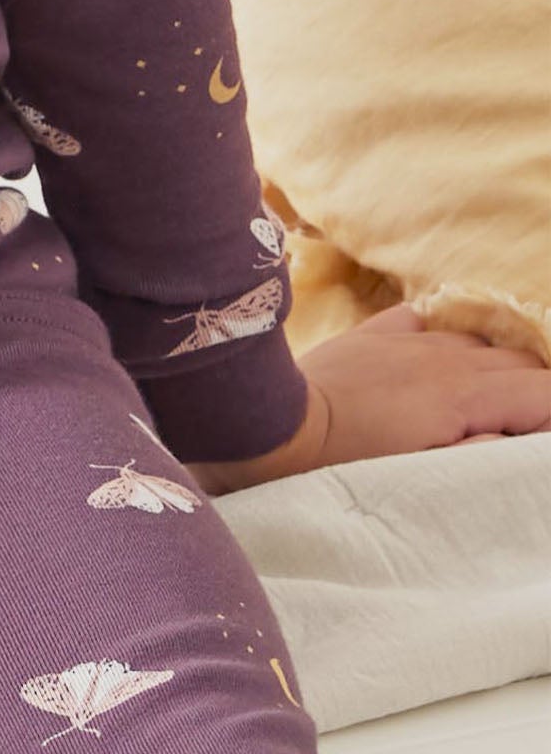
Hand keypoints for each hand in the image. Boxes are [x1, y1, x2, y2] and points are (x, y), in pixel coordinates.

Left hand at [188, 303, 550, 493]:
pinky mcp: (372, 334)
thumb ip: (485, 456)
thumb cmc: (350, 465)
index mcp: (466, 392)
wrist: (275, 425)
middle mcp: (444, 356)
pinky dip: (443, 342)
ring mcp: (407, 339)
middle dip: (531, 395)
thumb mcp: (430, 476)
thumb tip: (520, 439)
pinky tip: (435, 366)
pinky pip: (425, 322)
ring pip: (477, 342)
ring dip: (491, 371)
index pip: (544, 391)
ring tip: (480, 407)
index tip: (535, 442)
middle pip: (520, 362)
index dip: (550, 418)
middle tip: (516, 430)